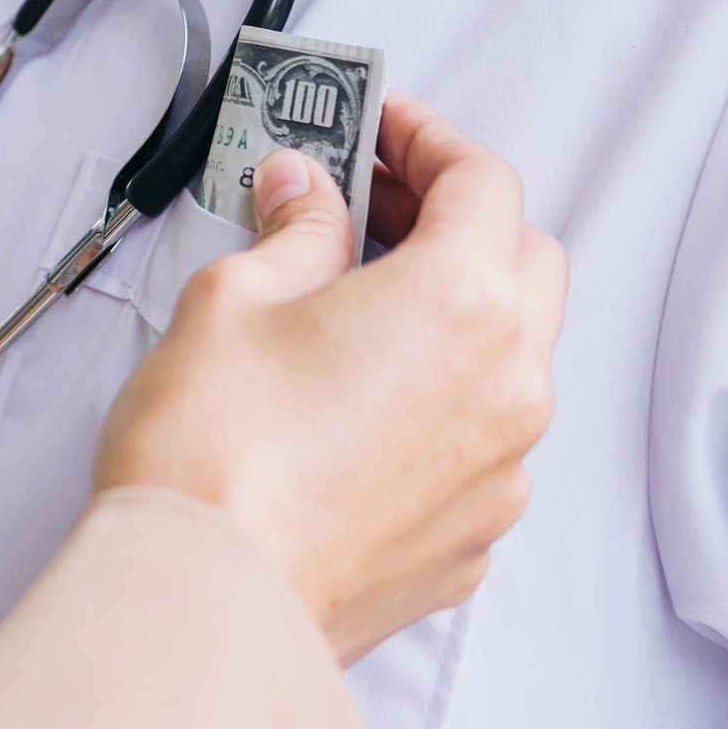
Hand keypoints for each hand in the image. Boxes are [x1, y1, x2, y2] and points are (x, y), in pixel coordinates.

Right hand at [92, 91, 564, 662]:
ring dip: (454, 310)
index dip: (426, 138)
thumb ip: (294, 232)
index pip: (482, 181)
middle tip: (369, 201)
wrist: (201, 601)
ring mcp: (498, 472)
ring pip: (513, 357)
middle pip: (526, 260)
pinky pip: (480, 440)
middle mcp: (506, 388)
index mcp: (463, 303)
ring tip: (351, 298)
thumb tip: (306, 198)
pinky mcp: (467, 540)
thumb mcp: (234, 297)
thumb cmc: (214, 460)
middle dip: (457, 217)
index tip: (378, 127)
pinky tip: (352, 396)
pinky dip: (438, 399)